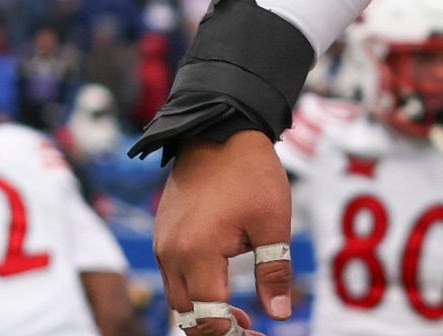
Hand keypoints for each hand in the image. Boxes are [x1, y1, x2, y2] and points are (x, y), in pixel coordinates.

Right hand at [153, 130, 294, 334]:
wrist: (219, 128)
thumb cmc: (251, 173)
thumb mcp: (273, 222)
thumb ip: (274, 272)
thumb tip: (279, 316)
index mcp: (197, 254)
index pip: (207, 317)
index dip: (232, 335)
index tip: (258, 335)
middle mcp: (170, 254)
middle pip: (186, 315)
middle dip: (216, 329)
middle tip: (250, 329)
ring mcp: (163, 244)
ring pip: (176, 298)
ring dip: (204, 311)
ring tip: (240, 314)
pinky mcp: (164, 233)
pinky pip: (172, 275)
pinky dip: (194, 290)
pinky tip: (220, 284)